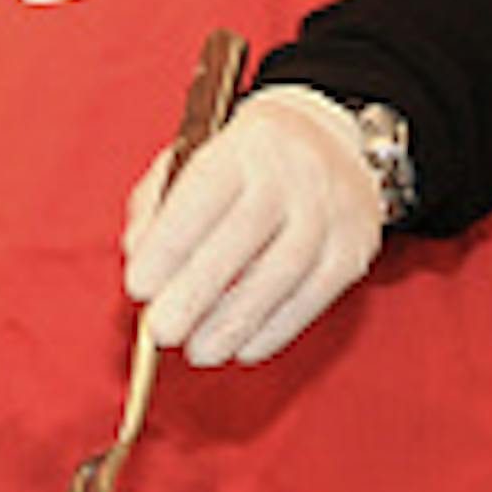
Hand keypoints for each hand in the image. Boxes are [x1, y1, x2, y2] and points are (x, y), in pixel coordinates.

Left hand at [121, 85, 379, 367]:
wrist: (331, 140)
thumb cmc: (245, 159)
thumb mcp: (194, 156)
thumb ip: (158, 202)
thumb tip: (137, 253)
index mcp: (246, 144)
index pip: (205, 193)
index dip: (171, 243)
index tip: (138, 287)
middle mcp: (294, 173)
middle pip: (244, 237)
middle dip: (198, 291)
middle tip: (163, 331)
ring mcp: (331, 211)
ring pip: (282, 273)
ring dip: (235, 321)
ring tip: (199, 351)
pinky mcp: (354, 247)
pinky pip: (314, 296)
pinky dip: (276, 329)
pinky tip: (243, 349)